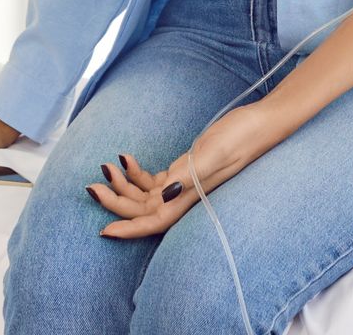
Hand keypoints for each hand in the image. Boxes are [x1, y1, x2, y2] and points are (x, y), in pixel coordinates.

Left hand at [87, 102, 287, 239]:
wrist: (260, 122)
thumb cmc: (242, 136)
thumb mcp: (214, 153)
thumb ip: (189, 174)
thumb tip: (162, 196)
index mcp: (191, 196)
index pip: (155, 221)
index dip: (130, 228)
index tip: (104, 230)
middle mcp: (185, 195)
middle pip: (144, 210)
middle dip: (116, 202)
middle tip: (92, 185)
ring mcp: (184, 183)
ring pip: (145, 196)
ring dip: (122, 186)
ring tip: (105, 167)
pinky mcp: (185, 170)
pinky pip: (154, 180)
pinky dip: (136, 173)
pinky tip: (126, 158)